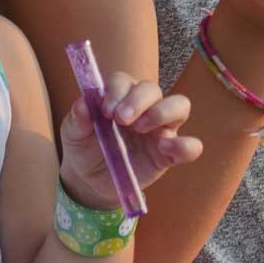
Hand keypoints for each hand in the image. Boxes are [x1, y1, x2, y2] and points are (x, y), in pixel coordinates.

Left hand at [58, 72, 201, 210]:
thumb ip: (78, 119)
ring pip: (179, 105)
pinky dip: (186, 145)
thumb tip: (82, 104)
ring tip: (141, 128)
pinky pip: (190, 146)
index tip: (105, 109)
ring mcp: (160, 128)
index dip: (117, 91)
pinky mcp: (170, 153)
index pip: (125, 81)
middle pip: (152, 89)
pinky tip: (166, 148)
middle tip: (121, 119)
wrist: (90, 181)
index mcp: (119, 96)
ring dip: (163, 111)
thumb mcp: (73, 134)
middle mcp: (144, 106)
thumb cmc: (84, 148)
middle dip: (138, 100)